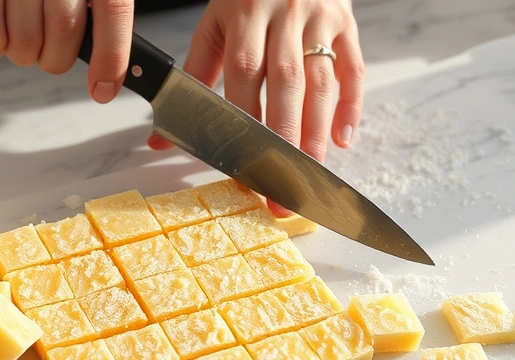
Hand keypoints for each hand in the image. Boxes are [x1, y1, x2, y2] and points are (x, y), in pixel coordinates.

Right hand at [0, 0, 132, 102]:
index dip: (111, 56)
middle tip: (47, 52)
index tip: (103, 89)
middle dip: (55, 58)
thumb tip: (108, 73)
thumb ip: (94, 16)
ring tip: (18, 34)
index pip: (113, 8)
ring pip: (27, 40)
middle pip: (66, 29)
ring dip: (22, 53)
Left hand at [148, 0, 364, 215]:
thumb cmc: (247, 0)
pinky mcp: (346, 23)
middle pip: (286, 83)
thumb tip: (161, 138)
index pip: (244, 74)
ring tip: (309, 174)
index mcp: (245, 14)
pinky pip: (353, 69)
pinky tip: (342, 140)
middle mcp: (284, 15)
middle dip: (283, 140)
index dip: (244, 120)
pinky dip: (351, 106)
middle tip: (280, 186)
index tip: (241, 161)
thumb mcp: (216, 28)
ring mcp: (319, 18)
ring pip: (321, 82)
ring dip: (315, 132)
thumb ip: (193, 79)